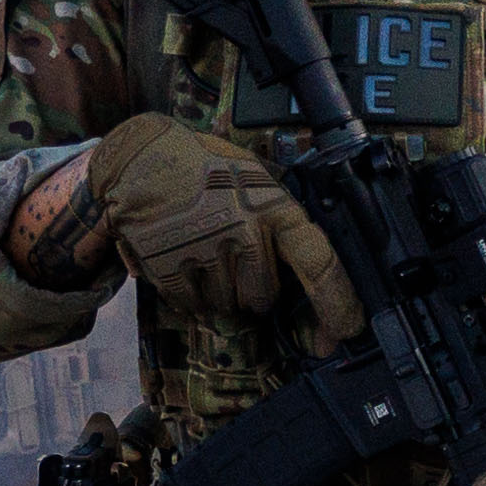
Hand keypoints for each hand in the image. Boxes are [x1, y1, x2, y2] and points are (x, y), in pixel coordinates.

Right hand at [43, 119, 358, 344]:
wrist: (141, 154)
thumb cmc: (205, 166)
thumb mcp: (255, 177)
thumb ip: (282, 220)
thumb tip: (316, 276)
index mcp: (273, 205)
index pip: (318, 261)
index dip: (337, 303)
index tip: (344, 331)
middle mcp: (243, 228)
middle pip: (263, 297)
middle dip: (251, 291)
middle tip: (233, 262)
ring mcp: (204, 247)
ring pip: (225, 304)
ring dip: (217, 292)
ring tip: (202, 252)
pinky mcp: (167, 262)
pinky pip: (190, 304)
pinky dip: (187, 293)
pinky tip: (182, 260)